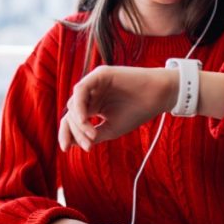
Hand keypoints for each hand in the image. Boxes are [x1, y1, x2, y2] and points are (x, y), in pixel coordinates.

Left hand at [59, 65, 176, 151]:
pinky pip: (81, 90)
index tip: (66, 149)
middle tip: (89, 145)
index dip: (66, 134)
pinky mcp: (99, 74)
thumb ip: (90, 135)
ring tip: (93, 135)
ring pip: (74, 103)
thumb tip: (69, 143)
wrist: (158, 97)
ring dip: (79, 122)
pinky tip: (85, 119)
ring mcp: (94, 83)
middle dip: (75, 131)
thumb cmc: (136, 112)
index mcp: (92, 105)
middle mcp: (90, 94)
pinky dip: (80, 106)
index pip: (72, 119)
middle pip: (70, 113)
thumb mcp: (110, 129)